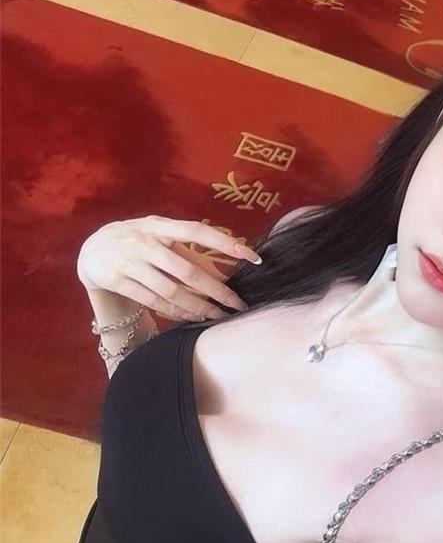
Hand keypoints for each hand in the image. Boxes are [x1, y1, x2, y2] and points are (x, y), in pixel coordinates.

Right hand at [76, 215, 261, 320]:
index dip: (224, 242)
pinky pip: (154, 302)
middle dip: (216, 290)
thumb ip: (183, 246)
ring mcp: (129, 262)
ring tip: (217, 315)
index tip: (251, 256)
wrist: (91, 252)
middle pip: (186, 271)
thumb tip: (222, 264)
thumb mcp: (156, 233)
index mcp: (158, 225)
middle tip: (237, 304)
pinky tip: (192, 317)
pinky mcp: (118, 281)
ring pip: (171, 291)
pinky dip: (175, 311)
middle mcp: (144, 242)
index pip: (197, 231)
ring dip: (198, 307)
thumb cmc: (136, 241)